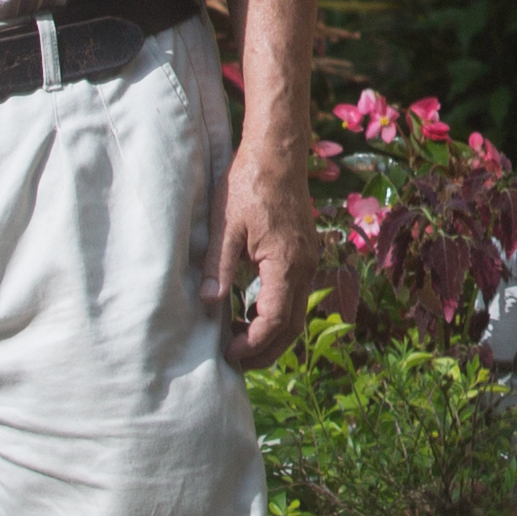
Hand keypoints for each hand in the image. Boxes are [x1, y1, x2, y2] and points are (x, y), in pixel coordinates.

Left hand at [205, 134, 321, 367]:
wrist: (277, 154)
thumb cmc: (249, 185)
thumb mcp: (225, 227)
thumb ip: (218, 268)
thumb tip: (208, 304)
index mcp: (286, 264)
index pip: (274, 321)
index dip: (252, 344)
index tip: (228, 353)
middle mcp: (304, 267)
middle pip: (292, 327)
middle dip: (266, 350)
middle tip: (236, 361)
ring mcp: (308, 261)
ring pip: (297, 313)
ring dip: (271, 333)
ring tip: (240, 340)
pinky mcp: (304, 254)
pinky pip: (295, 295)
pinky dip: (277, 312)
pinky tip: (251, 312)